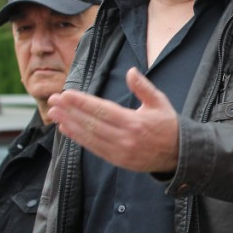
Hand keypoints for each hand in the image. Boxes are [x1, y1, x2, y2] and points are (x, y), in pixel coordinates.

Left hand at [48, 67, 179, 172]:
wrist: (179, 154)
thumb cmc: (168, 125)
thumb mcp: (159, 102)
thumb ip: (143, 87)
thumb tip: (130, 71)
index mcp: (135, 122)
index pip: (102, 110)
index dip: (82, 102)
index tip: (66, 94)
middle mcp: (125, 138)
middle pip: (91, 123)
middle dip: (70, 111)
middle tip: (53, 101)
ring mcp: (119, 151)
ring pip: (89, 136)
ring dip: (69, 124)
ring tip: (54, 113)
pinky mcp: (117, 160)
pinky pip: (93, 148)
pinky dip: (78, 138)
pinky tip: (67, 129)